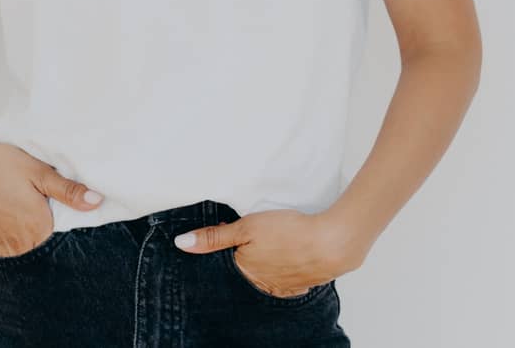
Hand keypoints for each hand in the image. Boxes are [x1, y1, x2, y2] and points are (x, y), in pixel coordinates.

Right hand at [0, 137, 104, 257]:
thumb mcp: (38, 171)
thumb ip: (68, 190)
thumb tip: (96, 202)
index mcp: (39, 227)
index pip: (66, 232)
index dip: (69, 216)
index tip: (64, 201)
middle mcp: (22, 243)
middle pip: (47, 240)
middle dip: (51, 224)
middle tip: (44, 199)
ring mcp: (4, 244)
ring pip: (29, 243)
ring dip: (33, 228)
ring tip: (27, 203)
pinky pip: (12, 243)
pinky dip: (17, 231)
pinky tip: (14, 209)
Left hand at [171, 208, 361, 297]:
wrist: (333, 242)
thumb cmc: (289, 232)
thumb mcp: (246, 227)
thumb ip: (214, 237)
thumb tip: (181, 243)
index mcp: (246, 273)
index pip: (227, 263)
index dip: (230, 245)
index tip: (235, 231)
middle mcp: (263, 286)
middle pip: (247, 271)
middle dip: (248, 257)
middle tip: (259, 237)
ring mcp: (284, 288)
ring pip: (267, 276)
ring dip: (268, 263)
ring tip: (275, 245)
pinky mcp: (304, 284)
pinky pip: (288, 280)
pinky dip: (286, 269)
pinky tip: (290, 257)